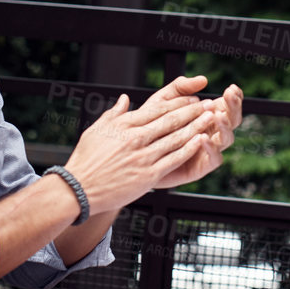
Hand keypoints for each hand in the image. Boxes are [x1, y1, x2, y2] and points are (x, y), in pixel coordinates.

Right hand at [64, 93, 215, 213]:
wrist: (78, 189)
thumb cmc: (86, 160)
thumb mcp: (96, 130)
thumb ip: (114, 114)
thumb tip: (125, 99)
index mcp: (124, 125)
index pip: (157, 109)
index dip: (178, 103)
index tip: (192, 99)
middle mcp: (135, 138)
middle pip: (170, 121)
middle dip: (193, 111)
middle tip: (208, 105)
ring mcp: (143, 157)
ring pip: (176, 138)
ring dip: (197, 127)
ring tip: (211, 119)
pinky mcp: (148, 176)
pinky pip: (174, 159)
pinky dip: (189, 149)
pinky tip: (201, 141)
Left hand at [154, 81, 242, 188]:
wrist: (136, 156)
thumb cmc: (151, 126)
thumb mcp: (163, 102)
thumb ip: (180, 88)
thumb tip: (203, 79)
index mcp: (206, 116)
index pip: (227, 105)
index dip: (233, 97)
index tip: (232, 88)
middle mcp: (212, 133)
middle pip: (233, 120)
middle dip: (233, 107)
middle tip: (229, 95)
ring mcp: (208, 150)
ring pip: (227, 139)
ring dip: (224, 125)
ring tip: (216, 114)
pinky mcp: (201, 167)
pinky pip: (214, 158)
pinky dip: (211, 147)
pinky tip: (203, 137)